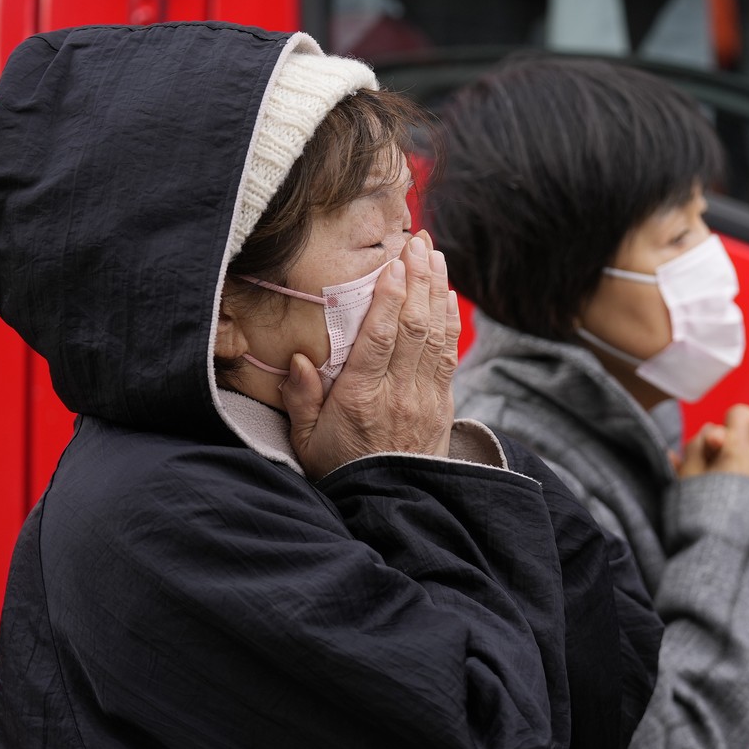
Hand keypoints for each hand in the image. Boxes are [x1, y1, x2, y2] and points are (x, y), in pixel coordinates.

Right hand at [284, 231, 459, 477]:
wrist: (392, 503)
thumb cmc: (343, 469)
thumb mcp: (307, 441)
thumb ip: (302, 399)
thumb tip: (300, 359)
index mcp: (361, 398)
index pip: (382, 339)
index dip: (391, 298)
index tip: (394, 265)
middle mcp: (399, 393)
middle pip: (415, 327)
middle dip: (419, 280)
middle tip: (419, 244)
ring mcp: (426, 398)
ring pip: (436, 335)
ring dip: (437, 292)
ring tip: (435, 257)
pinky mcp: (443, 403)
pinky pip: (448, 354)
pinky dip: (449, 321)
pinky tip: (447, 295)